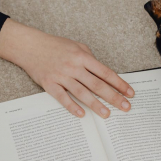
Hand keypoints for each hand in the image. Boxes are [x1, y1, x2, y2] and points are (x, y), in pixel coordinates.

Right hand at [0, 19, 133, 118]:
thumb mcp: (76, 46)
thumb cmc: (54, 45)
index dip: (119, 83)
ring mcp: (61, 76)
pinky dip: (72, 106)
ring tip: (107, 114)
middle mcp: (74, 67)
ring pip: (82, 93)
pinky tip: (82, 114)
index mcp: (83, 56)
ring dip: (96, 104)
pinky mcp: (49, 84)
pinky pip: (62, 97)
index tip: (129, 93)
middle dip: (113, 97)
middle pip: (97, 84)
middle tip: (125, 107)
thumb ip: (89, 58)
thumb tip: (101, 73)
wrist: (30, 46)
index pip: (105, 72)